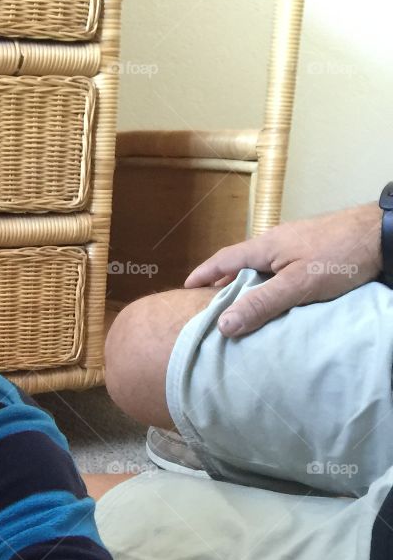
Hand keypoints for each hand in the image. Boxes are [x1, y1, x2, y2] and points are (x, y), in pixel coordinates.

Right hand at [185, 202, 382, 336]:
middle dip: (222, 280)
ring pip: (261, 265)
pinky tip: (275, 294)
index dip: (204, 273)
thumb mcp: (297, 284)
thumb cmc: (340, 255)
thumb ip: (261, 304)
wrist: (382, 234)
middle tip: (209, 301)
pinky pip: (279, 267)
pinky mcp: (312, 249)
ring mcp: (295, 243)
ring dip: (246, 282)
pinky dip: (267, 281)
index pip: (224, 259)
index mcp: (265, 246)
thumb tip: (223, 325)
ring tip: (240, 303)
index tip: (185, 287)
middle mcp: (276, 241)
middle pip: (240, 262)